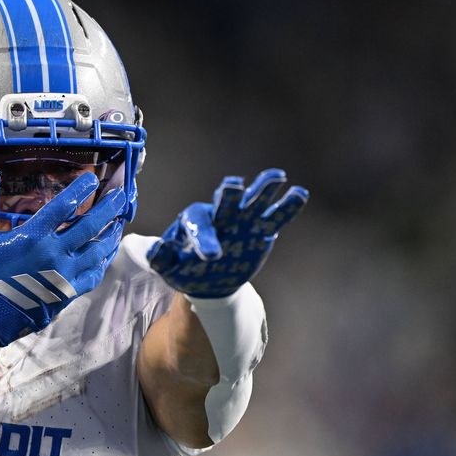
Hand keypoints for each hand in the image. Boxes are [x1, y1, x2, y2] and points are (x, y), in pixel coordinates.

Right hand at [0, 166, 126, 345]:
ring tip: (120, 222)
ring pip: (98, 250)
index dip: (80, 189)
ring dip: (111, 233)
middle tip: (121, 195)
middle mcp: (54, 253)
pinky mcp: (68, 292)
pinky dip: (103, 261)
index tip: (92, 179)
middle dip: (109, 208)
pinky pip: (94, 274)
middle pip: (90, 225)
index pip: (64, 206)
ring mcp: (64, 274)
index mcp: (33, 236)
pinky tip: (106, 252)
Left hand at [147, 169, 306, 297]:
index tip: (211, 256)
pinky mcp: (260, 229)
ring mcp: (242, 220)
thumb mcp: (169, 268)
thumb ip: (161, 259)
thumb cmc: (186, 270)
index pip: (198, 224)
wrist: (210, 279)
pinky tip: (300, 193)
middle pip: (225, 201)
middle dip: (229, 195)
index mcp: (194, 222)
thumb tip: (156, 249)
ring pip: (253, 201)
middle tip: (233, 186)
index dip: (204, 238)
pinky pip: (275, 216)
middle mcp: (220, 215)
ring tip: (277, 177)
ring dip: (263, 188)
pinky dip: (287, 206)